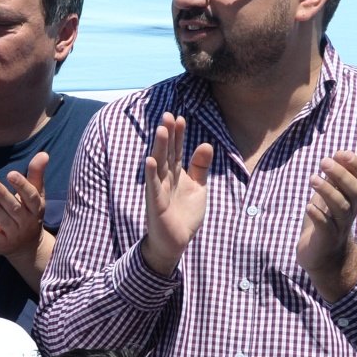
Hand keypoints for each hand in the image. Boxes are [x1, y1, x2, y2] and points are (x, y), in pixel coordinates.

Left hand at [0, 151, 49, 262]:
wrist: (29, 246)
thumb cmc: (30, 213)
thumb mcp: (36, 195)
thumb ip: (36, 175)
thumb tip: (43, 154)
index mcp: (36, 208)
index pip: (30, 196)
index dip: (21, 185)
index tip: (11, 174)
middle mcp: (27, 222)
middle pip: (15, 208)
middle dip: (3, 196)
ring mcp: (15, 235)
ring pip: (3, 221)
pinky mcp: (2, 245)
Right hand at [141, 113, 213, 276]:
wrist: (176, 241)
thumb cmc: (185, 215)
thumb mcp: (198, 187)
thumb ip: (200, 167)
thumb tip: (206, 144)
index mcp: (176, 174)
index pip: (176, 150)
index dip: (178, 135)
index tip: (180, 118)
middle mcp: (166, 179)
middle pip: (167, 152)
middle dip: (167, 135)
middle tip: (167, 115)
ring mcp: (159, 190)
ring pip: (159, 165)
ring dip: (159, 148)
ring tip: (160, 130)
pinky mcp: (156, 204)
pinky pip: (153, 186)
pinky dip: (151, 174)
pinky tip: (150, 161)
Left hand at [296, 151, 356, 300]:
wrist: (324, 259)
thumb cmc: (326, 224)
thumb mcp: (329, 200)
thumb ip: (333, 182)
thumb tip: (335, 157)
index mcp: (352, 200)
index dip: (354, 166)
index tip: (341, 152)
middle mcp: (350, 212)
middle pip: (353, 191)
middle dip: (341, 175)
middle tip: (324, 161)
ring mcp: (340, 226)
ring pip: (340, 208)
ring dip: (328, 192)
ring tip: (313, 178)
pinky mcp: (327, 239)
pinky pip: (325, 226)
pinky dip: (318, 215)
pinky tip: (309, 206)